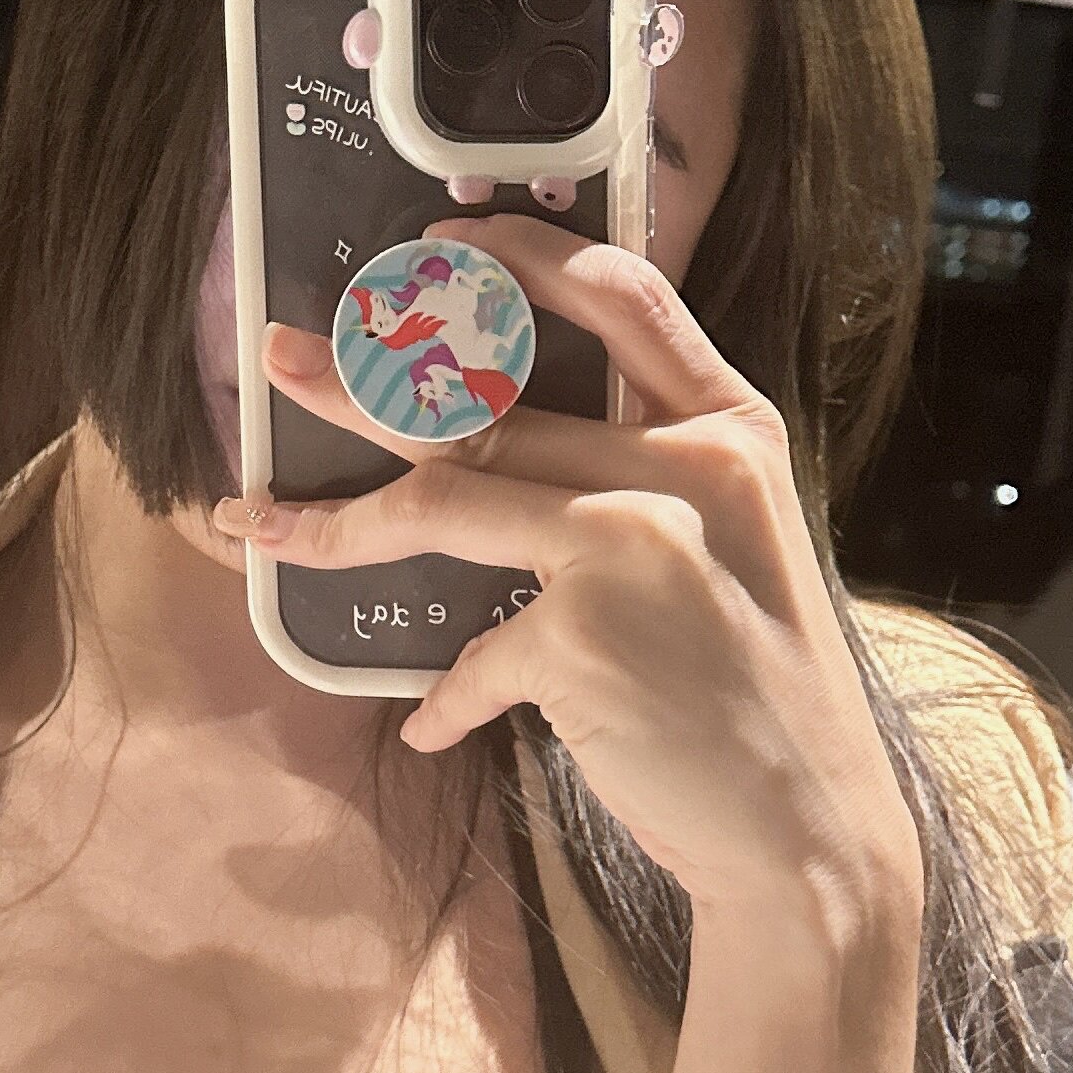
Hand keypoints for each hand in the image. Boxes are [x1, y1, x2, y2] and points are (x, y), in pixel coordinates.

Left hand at [216, 220, 921, 948]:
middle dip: (365, 375)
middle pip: (491, 397)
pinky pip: (470, 654)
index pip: (622, 297)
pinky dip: (444, 698)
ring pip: (442, 494)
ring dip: (335, 518)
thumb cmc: (763, 694)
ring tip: (260, 521)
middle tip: (280, 357)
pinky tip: (434, 728)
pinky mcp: (583, 637)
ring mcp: (632, 545)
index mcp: (731, 429)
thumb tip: (506, 439)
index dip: (523, 255)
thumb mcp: (736, 547)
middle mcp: (685, 468)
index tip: (439, 240)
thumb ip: (651, 474)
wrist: (813, 832)